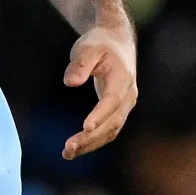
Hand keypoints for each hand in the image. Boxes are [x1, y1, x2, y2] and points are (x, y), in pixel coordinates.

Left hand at [62, 22, 137, 158]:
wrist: (116, 41)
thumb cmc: (100, 43)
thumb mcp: (87, 47)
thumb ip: (80, 63)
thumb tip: (70, 82)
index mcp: (122, 78)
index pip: (112, 100)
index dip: (100, 115)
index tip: (86, 127)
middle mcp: (128, 95)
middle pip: (112, 122)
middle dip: (91, 137)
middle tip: (68, 147)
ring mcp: (125, 105)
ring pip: (111, 131)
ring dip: (91, 144)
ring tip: (67, 153)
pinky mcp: (118, 111)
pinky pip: (109, 130)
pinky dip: (94, 141)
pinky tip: (76, 148)